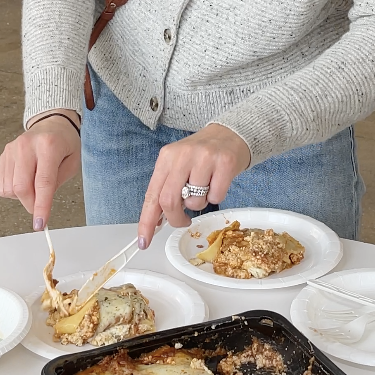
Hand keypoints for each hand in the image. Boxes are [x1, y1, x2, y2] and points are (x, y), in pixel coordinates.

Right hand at [0, 113, 81, 230]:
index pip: (43, 182)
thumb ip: (57, 183)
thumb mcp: (72, 162)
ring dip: (22, 197)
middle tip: (40, 208)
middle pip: (21, 187)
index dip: (41, 206)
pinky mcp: (4, 154)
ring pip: (9, 189)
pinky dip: (14, 190)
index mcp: (49, 145)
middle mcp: (27, 145)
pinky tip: (25, 180)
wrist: (52, 123)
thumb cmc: (65, 143)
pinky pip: (3, 184)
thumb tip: (40, 204)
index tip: (40, 224)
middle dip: (31, 205)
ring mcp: (12, 149)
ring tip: (35, 185)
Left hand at [137, 124, 250, 248]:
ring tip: (205, 188)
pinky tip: (217, 182)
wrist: (230, 133)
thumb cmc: (201, 154)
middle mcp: (183, 155)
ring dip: (199, 204)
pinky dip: (216, 197)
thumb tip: (157, 220)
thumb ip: (166, 188)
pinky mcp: (224, 163)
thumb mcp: (178, 165)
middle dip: (175, 219)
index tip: (144, 241)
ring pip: (195, 202)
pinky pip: (216, 197)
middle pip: (169, 201)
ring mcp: (204, 158)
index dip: (147, 221)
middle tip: (183, 221)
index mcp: (167, 157)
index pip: (152, 194)